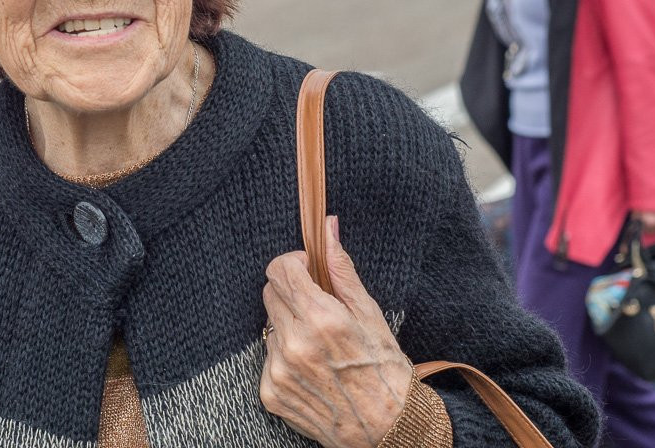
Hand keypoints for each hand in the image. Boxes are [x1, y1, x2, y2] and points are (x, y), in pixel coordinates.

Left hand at [260, 216, 413, 447]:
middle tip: (318, 307)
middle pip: (270, 292)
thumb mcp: (370, 314)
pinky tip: (312, 368)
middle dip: (291, 291)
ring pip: (269, 325)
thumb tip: (327, 226)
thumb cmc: (385, 370)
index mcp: (321, 318)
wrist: (387, 431)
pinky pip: (268, 358)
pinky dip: (285, 357)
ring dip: (289, 325)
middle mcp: (295, 344)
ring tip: (319, 344)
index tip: (308, 270)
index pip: (279, 269)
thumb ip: (341, 269)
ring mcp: (279, 371)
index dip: (294, 263)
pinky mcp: (271, 393)